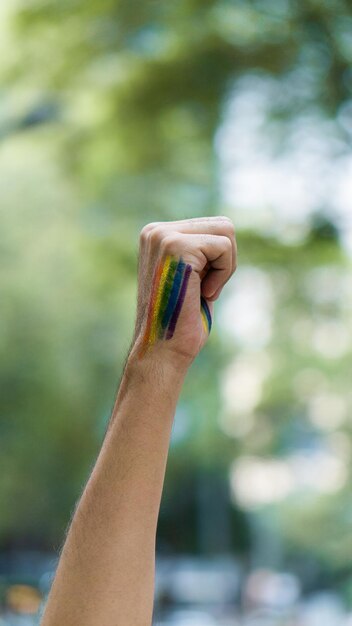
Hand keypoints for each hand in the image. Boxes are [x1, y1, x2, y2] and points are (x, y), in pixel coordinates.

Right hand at [131, 216, 236, 365]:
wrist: (163, 350)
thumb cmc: (180, 322)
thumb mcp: (192, 276)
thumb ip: (201, 251)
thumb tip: (226, 228)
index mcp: (156, 235)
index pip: (212, 227)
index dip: (218, 262)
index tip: (198, 288)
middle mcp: (155, 231)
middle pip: (223, 225)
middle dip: (225, 262)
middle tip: (204, 291)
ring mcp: (163, 236)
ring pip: (226, 232)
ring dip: (225, 268)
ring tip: (202, 292)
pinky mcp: (176, 247)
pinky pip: (224, 247)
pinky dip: (223, 275)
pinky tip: (202, 294)